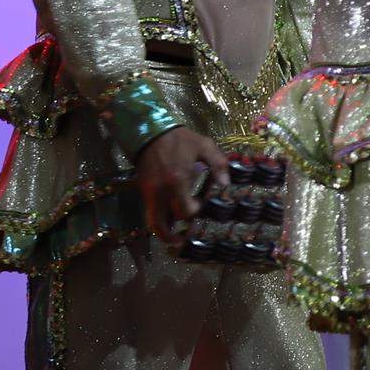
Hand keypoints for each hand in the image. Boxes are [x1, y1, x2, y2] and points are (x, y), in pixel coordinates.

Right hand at [135, 125, 223, 242]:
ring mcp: (148, 193)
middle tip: (186, 236)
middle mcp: (160, 191)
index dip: (195, 213)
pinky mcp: (143, 191)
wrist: (150, 131)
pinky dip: (160, 220)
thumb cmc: (180, 139)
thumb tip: (226, 185)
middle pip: (161, 226)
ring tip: (176, 238)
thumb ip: (218, 165)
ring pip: (152, 223)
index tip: (202, 205)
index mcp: (177, 180)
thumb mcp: (205, 146)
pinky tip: (171, 219)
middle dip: (175, 234)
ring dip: (164, 232)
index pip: (185, 210)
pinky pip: (149, 212)